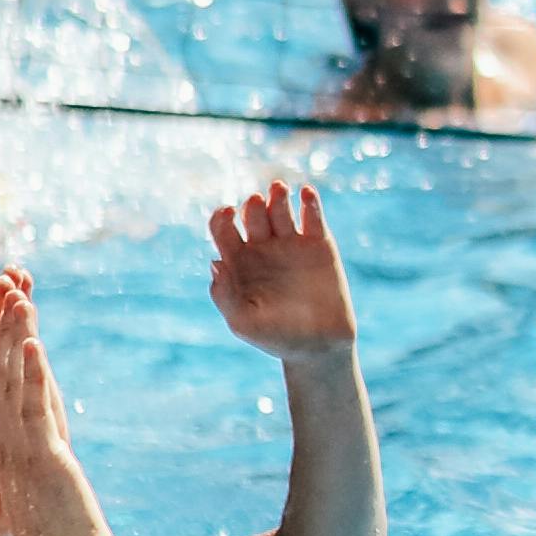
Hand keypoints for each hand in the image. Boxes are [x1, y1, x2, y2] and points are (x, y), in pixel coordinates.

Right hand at [0, 273, 114, 535]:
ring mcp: (24, 456)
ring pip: (13, 383)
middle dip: (2, 324)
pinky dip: (30, 373)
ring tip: (17, 291)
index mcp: (11, 458)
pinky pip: (33, 409)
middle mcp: (10, 452)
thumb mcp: (57, 510)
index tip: (7, 307)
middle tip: (9, 278)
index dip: (0, 345)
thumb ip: (52, 488)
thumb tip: (56, 486)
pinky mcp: (45, 464)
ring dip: (15, 335)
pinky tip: (31, 340)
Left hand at [209, 174, 357, 350]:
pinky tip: (305, 193)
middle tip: (255, 204)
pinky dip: (309, 201)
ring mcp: (292, 244)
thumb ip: (225, 295)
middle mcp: (263, 248)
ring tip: (278, 189)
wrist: (319, 347)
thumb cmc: (276, 338)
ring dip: (277, 194)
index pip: (223, 228)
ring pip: (280, 208)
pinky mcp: (319, 244)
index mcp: (239, 262)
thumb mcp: (243, 322)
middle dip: (252, 204)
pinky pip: (313, 215)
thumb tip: (216, 262)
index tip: (228, 215)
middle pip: (252, 212)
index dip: (221, 216)